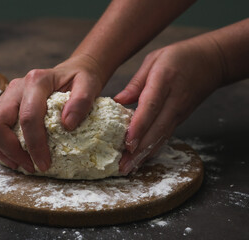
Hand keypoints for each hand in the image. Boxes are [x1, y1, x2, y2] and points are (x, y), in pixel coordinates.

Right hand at [0, 54, 105, 172]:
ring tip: (19, 164)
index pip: (28, 117)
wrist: (72, 70)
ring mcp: (6, 95)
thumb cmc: (80, 79)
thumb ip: (81, 102)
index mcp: (36, 81)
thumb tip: (67, 125)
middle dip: (10, 150)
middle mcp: (16, 87)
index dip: (34, 145)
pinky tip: (10, 154)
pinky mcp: (2, 104)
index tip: (44, 164)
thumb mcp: (89, 85)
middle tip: (30, 167)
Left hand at [115, 37, 223, 173]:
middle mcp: (173, 100)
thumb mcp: (154, 59)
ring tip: (128, 168)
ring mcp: (178, 112)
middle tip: (123, 166)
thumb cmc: (179, 57)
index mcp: (164, 80)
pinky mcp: (180, 119)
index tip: (127, 141)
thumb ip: (136, 82)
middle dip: (139, 149)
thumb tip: (117, 100)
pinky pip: (165, 136)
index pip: (150, 106)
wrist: (211, 62)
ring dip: (145, 155)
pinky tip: (141, 159)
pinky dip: (153, 150)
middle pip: (156, 129)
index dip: (139, 125)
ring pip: (162, 137)